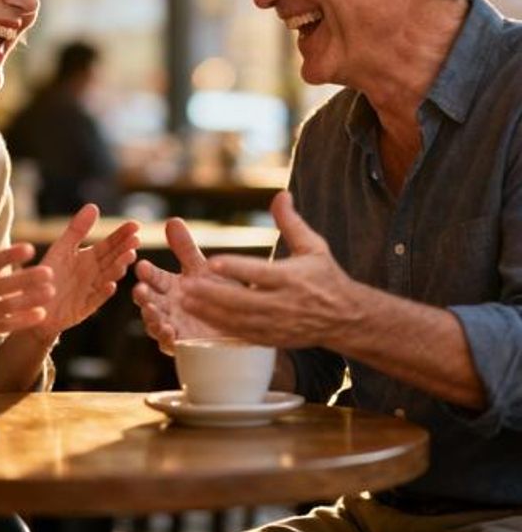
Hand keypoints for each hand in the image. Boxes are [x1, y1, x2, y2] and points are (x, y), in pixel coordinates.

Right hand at [0, 203, 55, 346]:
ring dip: (30, 300)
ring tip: (51, 291)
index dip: (9, 256)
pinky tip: (41, 313)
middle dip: (26, 280)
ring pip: (6, 307)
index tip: (29, 248)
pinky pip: (5, 326)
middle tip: (49, 272)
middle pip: (2, 287)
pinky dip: (22, 321)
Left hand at [35, 204, 139, 338]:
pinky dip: (103, 294)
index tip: (135, 225)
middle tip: (136, 241)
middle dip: (125, 250)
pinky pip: (94, 300)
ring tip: (128, 258)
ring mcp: (90, 291)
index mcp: (90, 258)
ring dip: (118, 268)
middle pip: (112, 260)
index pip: (110, 244)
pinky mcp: (83, 308)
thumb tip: (94, 206)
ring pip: (108, 277)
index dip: (122, 235)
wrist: (34, 304)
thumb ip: (77, 229)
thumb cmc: (48, 275)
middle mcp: (94, 274)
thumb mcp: (62, 248)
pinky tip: (111, 285)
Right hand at [132, 218, 223, 354]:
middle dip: (143, 295)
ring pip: (154, 322)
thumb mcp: (202, 268)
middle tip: (140, 290)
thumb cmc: (218, 292)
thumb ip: (185, 248)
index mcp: (169, 285)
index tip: (142, 265)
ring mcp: (173, 325)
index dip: (147, 273)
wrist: (241, 321)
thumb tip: (172, 220)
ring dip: (151, 317)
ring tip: (152, 310)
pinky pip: (171, 344)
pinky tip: (170, 331)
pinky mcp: (184, 344)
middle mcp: (167, 305)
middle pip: (149, 300)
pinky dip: (168, 338)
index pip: (153, 277)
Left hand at [181, 191, 360, 348]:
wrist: (346, 318)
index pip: (259, 273)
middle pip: (243, 301)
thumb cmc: (325, 277)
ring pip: (239, 321)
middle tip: (186, 286)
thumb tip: (281, 193)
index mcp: (292, 278)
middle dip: (213, 295)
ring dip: (210, 312)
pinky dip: (220, 328)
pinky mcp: (273, 339)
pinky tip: (201, 317)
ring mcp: (278, 324)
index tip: (210, 263)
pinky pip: (243, 335)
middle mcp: (283, 303)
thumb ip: (291, 222)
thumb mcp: (313, 247)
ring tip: (185, 301)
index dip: (235, 269)